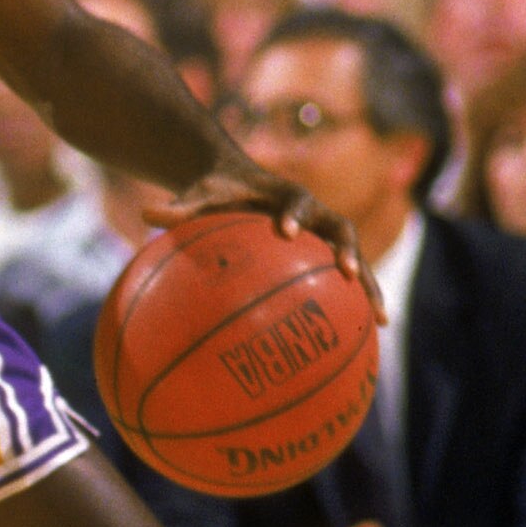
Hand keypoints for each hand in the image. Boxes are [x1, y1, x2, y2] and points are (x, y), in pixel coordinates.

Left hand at [157, 158, 378, 309]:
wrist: (244, 186)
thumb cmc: (221, 193)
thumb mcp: (201, 197)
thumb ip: (180, 207)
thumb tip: (144, 213)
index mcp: (286, 195)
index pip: (295, 200)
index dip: (294, 214)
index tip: (287, 230)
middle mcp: (316, 214)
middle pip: (341, 228)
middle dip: (345, 249)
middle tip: (345, 270)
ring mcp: (327, 236)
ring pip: (356, 259)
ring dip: (369, 285)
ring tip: (381, 319)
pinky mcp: (329, 258)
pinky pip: (348, 284)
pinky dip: (360, 307)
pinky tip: (368, 340)